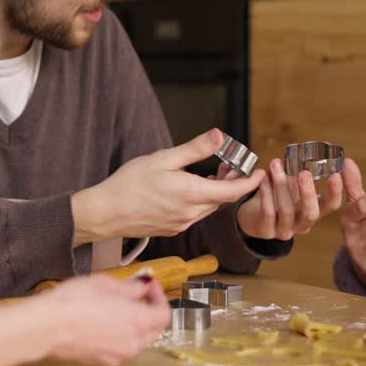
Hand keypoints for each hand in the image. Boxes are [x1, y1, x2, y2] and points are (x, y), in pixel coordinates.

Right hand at [36, 275, 169, 365]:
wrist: (46, 326)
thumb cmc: (72, 303)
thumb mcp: (105, 283)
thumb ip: (130, 287)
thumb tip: (141, 287)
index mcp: (138, 322)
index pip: (164, 314)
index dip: (160, 296)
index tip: (149, 286)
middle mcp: (131, 343)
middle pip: (154, 329)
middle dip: (149, 311)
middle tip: (137, 295)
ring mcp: (117, 355)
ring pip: (138, 340)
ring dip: (135, 324)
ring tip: (117, 307)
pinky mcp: (102, 361)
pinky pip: (120, 347)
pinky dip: (119, 335)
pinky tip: (103, 321)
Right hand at [73, 130, 262, 241]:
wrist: (105, 212)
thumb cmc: (129, 184)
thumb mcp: (162, 158)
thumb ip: (194, 149)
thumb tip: (218, 136)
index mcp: (191, 193)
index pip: (232, 191)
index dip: (249, 182)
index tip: (260, 172)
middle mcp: (190, 213)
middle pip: (222, 199)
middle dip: (232, 183)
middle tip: (232, 165)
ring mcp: (182, 224)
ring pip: (209, 207)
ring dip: (216, 192)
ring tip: (213, 174)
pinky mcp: (172, 229)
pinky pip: (195, 214)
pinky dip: (202, 200)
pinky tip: (192, 189)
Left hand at [234, 157, 343, 239]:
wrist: (253, 214)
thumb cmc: (277, 196)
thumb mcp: (292, 182)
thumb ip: (302, 168)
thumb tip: (319, 146)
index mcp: (313, 211)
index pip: (331, 206)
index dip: (335, 192)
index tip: (336, 174)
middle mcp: (302, 224)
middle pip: (311, 213)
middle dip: (308, 192)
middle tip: (304, 172)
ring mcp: (284, 230)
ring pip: (286, 211)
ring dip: (281, 186)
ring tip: (275, 165)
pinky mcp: (266, 231)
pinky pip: (267, 213)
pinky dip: (265, 193)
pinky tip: (263, 177)